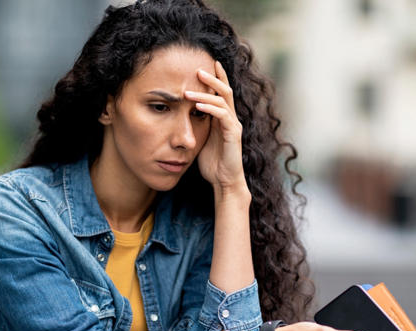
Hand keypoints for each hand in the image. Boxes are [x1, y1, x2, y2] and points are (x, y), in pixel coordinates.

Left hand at [184, 61, 244, 190]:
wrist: (224, 181)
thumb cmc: (212, 163)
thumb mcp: (201, 139)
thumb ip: (197, 125)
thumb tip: (181, 114)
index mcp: (224, 119)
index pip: (221, 93)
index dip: (215, 78)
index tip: (204, 64)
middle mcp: (231, 119)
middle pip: (225, 91)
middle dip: (212, 78)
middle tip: (197, 69)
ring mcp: (234, 126)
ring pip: (223, 101)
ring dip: (205, 94)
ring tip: (188, 91)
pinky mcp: (233, 135)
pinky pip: (223, 116)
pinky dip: (210, 109)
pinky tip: (198, 106)